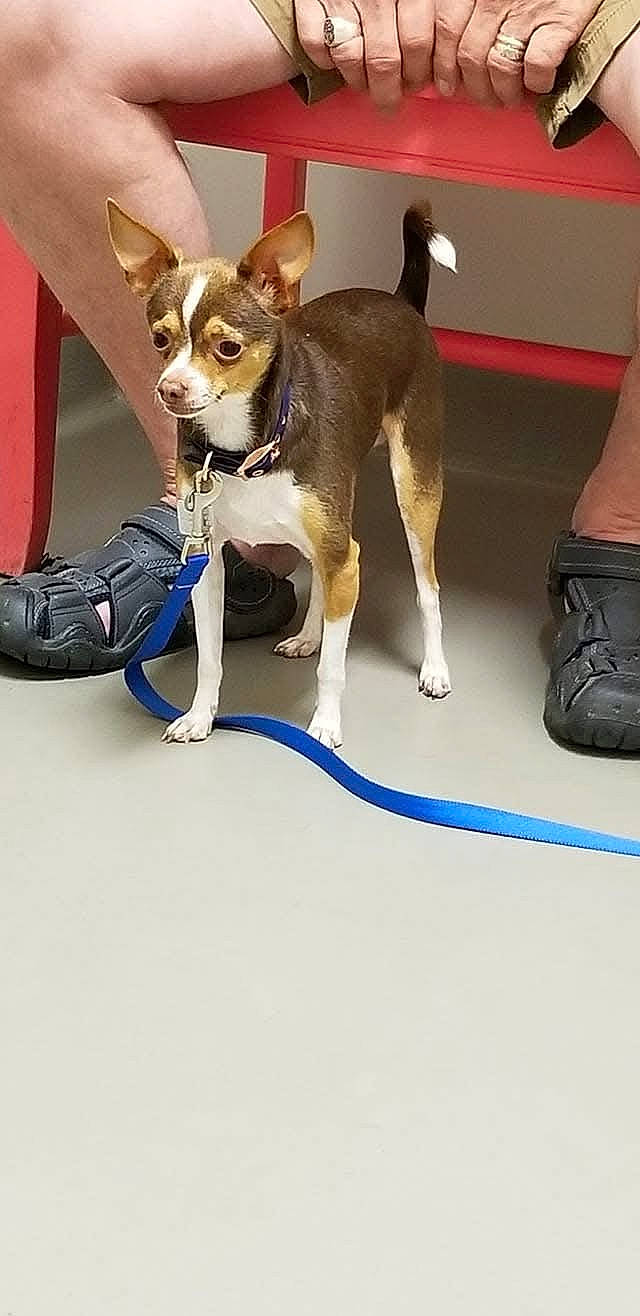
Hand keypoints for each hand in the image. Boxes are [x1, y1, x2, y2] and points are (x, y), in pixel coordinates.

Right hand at [294, 0, 435, 110]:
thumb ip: (430, 12)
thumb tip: (440, 59)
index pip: (420, 44)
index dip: (422, 74)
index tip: (422, 86)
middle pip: (385, 61)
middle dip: (389, 93)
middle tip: (390, 101)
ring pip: (351, 59)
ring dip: (359, 82)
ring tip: (365, 85)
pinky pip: (316, 44)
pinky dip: (324, 61)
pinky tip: (335, 62)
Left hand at [433, 0, 601, 106]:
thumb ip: (471, 15)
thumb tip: (447, 58)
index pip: (444, 29)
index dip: (442, 66)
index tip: (446, 84)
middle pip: (470, 56)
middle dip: (475, 90)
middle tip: (484, 100)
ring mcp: (529, 11)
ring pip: (498, 67)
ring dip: (503, 93)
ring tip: (510, 99)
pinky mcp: (560, 23)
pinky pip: (536, 66)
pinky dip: (536, 83)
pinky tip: (540, 84)